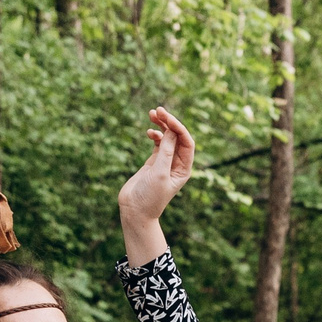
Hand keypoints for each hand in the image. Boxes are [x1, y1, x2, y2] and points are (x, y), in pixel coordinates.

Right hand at [117, 107, 194, 263]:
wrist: (135, 211)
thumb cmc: (150, 197)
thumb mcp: (159, 173)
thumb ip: (166, 152)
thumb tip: (171, 131)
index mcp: (184, 168)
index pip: (186, 142)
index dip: (178, 127)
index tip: (166, 118)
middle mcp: (177, 164)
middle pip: (177, 137)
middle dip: (169, 122)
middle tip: (158, 110)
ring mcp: (165, 162)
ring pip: (167, 138)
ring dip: (161, 125)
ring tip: (152, 113)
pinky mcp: (153, 162)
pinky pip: (158, 143)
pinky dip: (154, 135)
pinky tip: (149, 131)